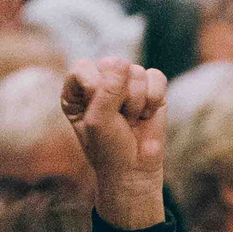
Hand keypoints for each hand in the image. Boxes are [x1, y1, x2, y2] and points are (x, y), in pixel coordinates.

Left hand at [62, 60, 167, 228]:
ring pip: (136, 72)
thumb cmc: (108, 148)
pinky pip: (156, 77)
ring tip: (130, 121)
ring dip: (136, 103)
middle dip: (119, 97)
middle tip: (117, 120)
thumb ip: (106, 90)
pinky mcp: (150, 85)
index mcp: (77, 88)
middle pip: (113, 65)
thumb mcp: (98, 121)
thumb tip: (122, 63)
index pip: (83, 67)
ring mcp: (126, 81)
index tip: (97, 111)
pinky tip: (145, 115)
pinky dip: (153, 100)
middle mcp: (101, 80)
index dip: (93, 87)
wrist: (134, 168)